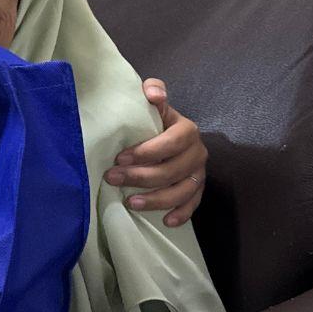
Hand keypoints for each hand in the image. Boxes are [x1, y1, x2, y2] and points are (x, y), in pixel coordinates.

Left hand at [103, 79, 207, 226]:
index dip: (146, 152)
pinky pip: (193, 204)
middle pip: (173, 170)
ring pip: (182, 191)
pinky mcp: (197, 189)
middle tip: (113, 178)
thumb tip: (153, 93)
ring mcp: (199, 173)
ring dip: (157, 199)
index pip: (171, 143)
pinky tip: (166, 220)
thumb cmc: (153, 120)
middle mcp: (197, 152)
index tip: (120, 158)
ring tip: (131, 203)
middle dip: (141, 177)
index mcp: (187, 130)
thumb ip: (152, 90)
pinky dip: (181, 213)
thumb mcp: (152, 102)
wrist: (164, 133)